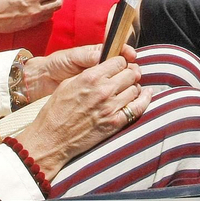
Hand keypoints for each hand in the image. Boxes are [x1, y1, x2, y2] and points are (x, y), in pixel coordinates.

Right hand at [15, 54, 151, 175]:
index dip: (121, 63)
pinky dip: (145, 99)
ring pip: (135, 89)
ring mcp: (111, 107)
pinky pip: (138, 107)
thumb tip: (104, 67)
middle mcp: (104, 90)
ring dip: (134, 87)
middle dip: (129, 73)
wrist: (52, 139)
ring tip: (129, 89)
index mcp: (91, 77)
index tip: (119, 66)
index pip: (119, 61)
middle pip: (130, 73)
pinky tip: (147, 94)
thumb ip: (88, 72)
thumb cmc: (56, 111)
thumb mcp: (67, 83)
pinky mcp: (115, 123)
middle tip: (126, 77)